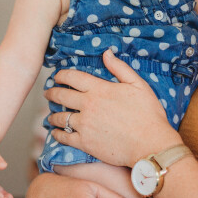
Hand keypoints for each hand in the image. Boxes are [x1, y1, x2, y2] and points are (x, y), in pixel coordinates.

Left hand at [45, 49, 180, 166]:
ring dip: (52, 115)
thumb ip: (120, 68)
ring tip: (50, 115)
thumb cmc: (148, 114)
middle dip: (52, 93)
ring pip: (59, 117)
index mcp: (99, 89)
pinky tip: (56, 133)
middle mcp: (88, 105)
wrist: (149, 144)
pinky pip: (64, 137)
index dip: (61, 75)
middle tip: (48, 93)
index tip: (57, 76)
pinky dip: (57, 134)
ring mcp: (84, 124)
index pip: (72, 77)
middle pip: (61, 96)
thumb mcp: (138, 85)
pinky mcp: (84, 143)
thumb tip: (106, 53)